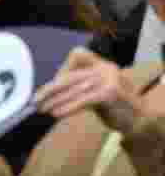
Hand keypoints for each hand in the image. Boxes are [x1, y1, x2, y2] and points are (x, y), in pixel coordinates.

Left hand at [34, 48, 149, 136]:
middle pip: (70, 76)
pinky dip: (67, 107)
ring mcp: (108, 80)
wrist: (141, 120)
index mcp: (102, 64)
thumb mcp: (96, 91)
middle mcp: (105, 68)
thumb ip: (79, 86)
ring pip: (74, 90)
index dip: (62, 69)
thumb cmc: (115, 106)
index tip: (48, 87)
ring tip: (42, 109)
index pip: (77, 55)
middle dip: (50, 89)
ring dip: (55, 101)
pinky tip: (56, 114)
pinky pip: (83, 100)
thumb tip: (50, 90)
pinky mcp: (110, 93)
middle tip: (35, 100)